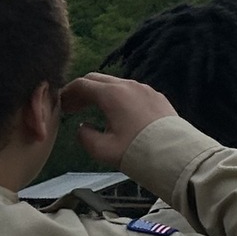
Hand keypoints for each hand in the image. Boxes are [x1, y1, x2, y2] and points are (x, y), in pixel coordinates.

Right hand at [62, 73, 178, 164]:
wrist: (176, 155)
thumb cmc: (138, 152)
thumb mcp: (103, 149)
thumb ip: (85, 136)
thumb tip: (83, 128)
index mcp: (113, 94)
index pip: (82, 84)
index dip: (67, 93)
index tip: (61, 104)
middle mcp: (129, 86)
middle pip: (98, 80)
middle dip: (83, 91)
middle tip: (73, 107)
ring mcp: (146, 89)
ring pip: (117, 84)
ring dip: (101, 94)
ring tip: (93, 110)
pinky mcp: (158, 97)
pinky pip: (133, 91)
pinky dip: (119, 97)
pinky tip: (118, 113)